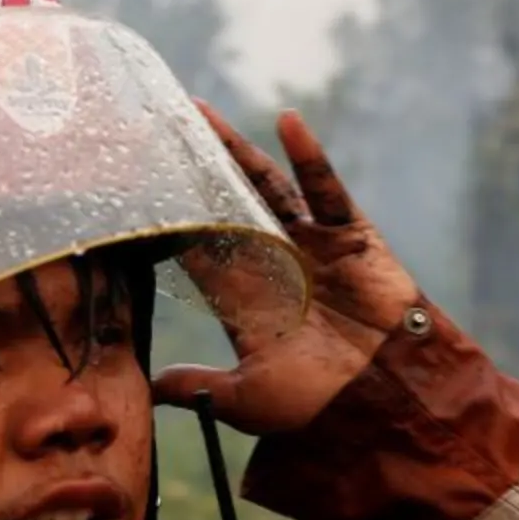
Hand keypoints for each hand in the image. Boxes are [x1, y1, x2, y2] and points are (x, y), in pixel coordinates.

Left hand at [152, 104, 420, 435]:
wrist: (382, 400)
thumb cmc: (315, 406)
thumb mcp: (245, 399)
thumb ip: (197, 387)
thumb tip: (148, 387)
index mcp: (244, 298)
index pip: (196, 247)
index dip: (167, 217)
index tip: (135, 185)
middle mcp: (272, 263)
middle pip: (224, 204)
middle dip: (194, 169)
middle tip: (158, 127)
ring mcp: (310, 245)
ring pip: (266, 186)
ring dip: (237, 150)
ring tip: (201, 113)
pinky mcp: (349, 236)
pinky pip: (326, 190)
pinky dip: (310, 157)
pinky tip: (288, 122)